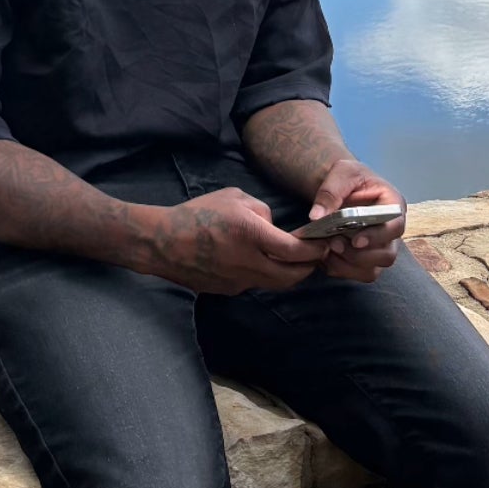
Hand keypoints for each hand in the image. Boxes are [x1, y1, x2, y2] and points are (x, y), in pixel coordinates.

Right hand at [140, 186, 319, 295]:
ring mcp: (240, 280)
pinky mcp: (230, 290)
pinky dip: (266, 274)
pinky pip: (256, 283)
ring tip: (295, 261)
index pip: (296, 251)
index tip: (324, 242)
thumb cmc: (198, 213)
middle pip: (293, 276)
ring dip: (290, 273)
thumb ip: (262, 211)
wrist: (164, 242)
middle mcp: (249, 262)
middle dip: (310, 267)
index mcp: (252, 235)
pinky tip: (260, 261)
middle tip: (316, 256)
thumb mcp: (234, 198)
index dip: (315, 249)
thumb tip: (274, 227)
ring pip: (277, 283)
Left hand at [307, 158, 404, 283]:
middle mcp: (390, 231)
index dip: (378, 237)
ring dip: (348, 265)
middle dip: (360, 256)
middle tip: (335, 244)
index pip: (395, 227)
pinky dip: (340, 269)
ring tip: (328, 249)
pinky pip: (358, 274)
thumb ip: (330, 193)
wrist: (341, 187)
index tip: (356, 241)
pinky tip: (325, 255)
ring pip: (373, 270)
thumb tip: (316, 217)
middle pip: (387, 255)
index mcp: (392, 206)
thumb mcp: (340, 173)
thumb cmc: (347, 177)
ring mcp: (379, 247)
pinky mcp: (366, 259)